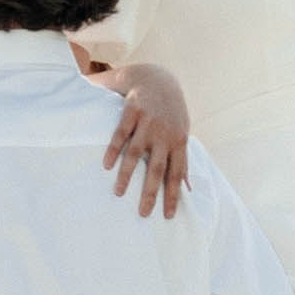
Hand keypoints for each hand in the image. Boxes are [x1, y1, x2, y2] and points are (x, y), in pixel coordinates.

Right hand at [103, 61, 190, 218]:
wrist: (158, 79)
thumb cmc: (171, 113)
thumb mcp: (182, 134)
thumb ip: (182, 160)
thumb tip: (188, 188)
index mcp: (179, 142)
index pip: (177, 174)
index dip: (172, 195)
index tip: (167, 216)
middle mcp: (164, 134)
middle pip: (157, 168)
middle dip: (150, 192)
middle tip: (143, 213)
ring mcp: (148, 122)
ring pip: (136, 153)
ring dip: (127, 174)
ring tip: (118, 193)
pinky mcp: (132, 111)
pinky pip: (121, 134)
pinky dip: (113, 149)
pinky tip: (106, 165)